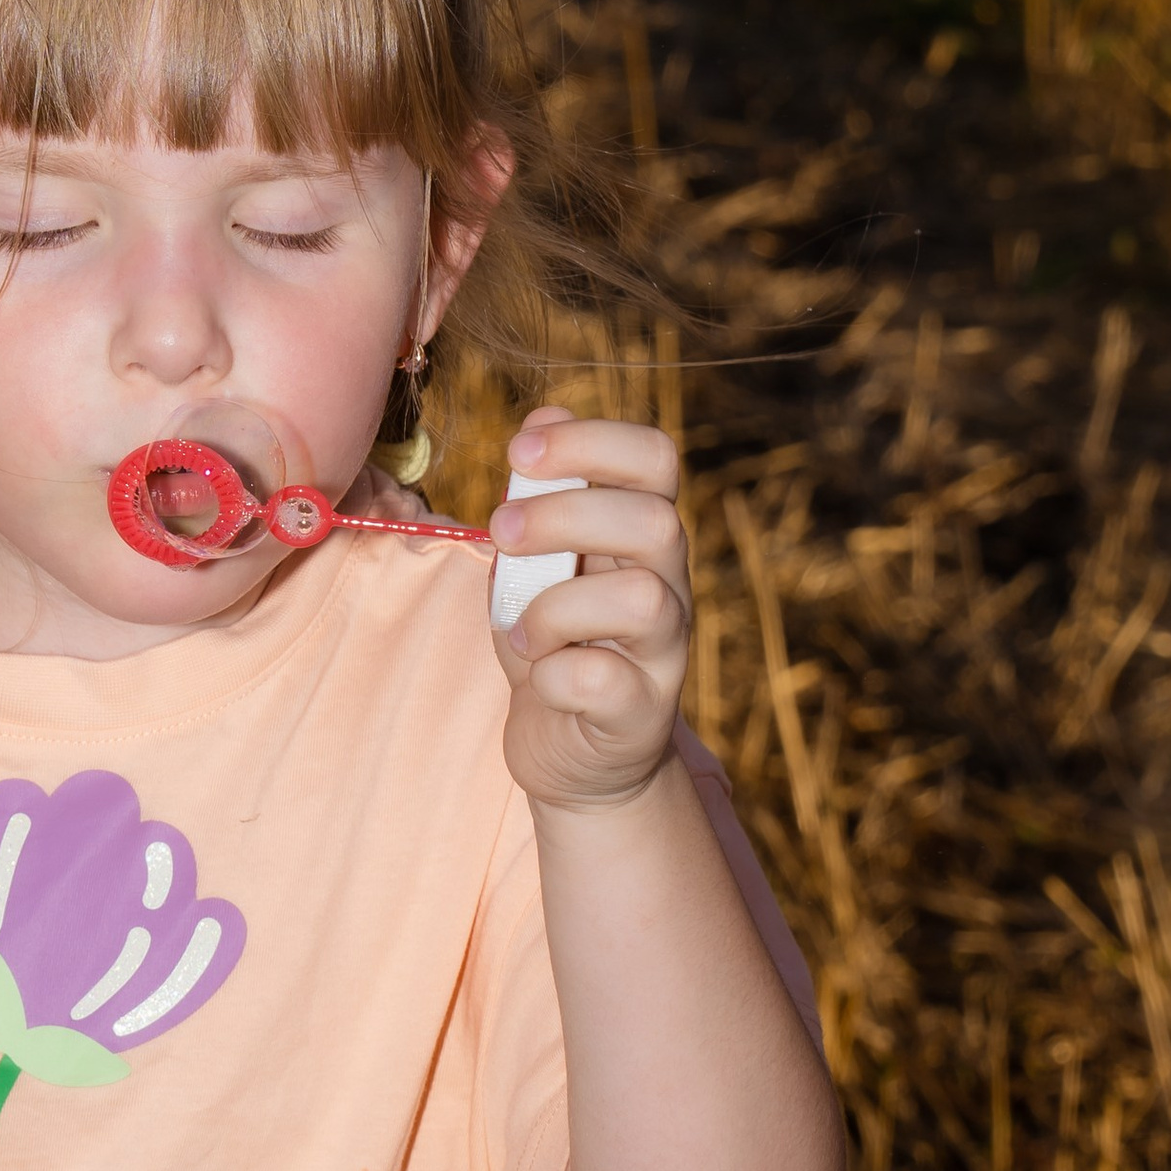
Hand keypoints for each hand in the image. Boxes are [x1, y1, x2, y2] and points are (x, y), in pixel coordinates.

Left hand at [489, 404, 689, 812]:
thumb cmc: (552, 645)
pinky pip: (608, 681)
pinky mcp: (642, 716)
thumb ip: (537, 497)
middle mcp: (669, 585)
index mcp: (640, 535)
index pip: (656, 457)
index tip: (518, 452)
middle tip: (501, 535)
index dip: (593, 439)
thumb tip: (544, 413)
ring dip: (557, 608)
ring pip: (643, 598)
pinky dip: (558, 677)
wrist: (572, 757)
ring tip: (524, 632)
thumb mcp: (532, 564)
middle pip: (656, 520)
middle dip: (565, 516)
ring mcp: (665, 653)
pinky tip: (541, 681)